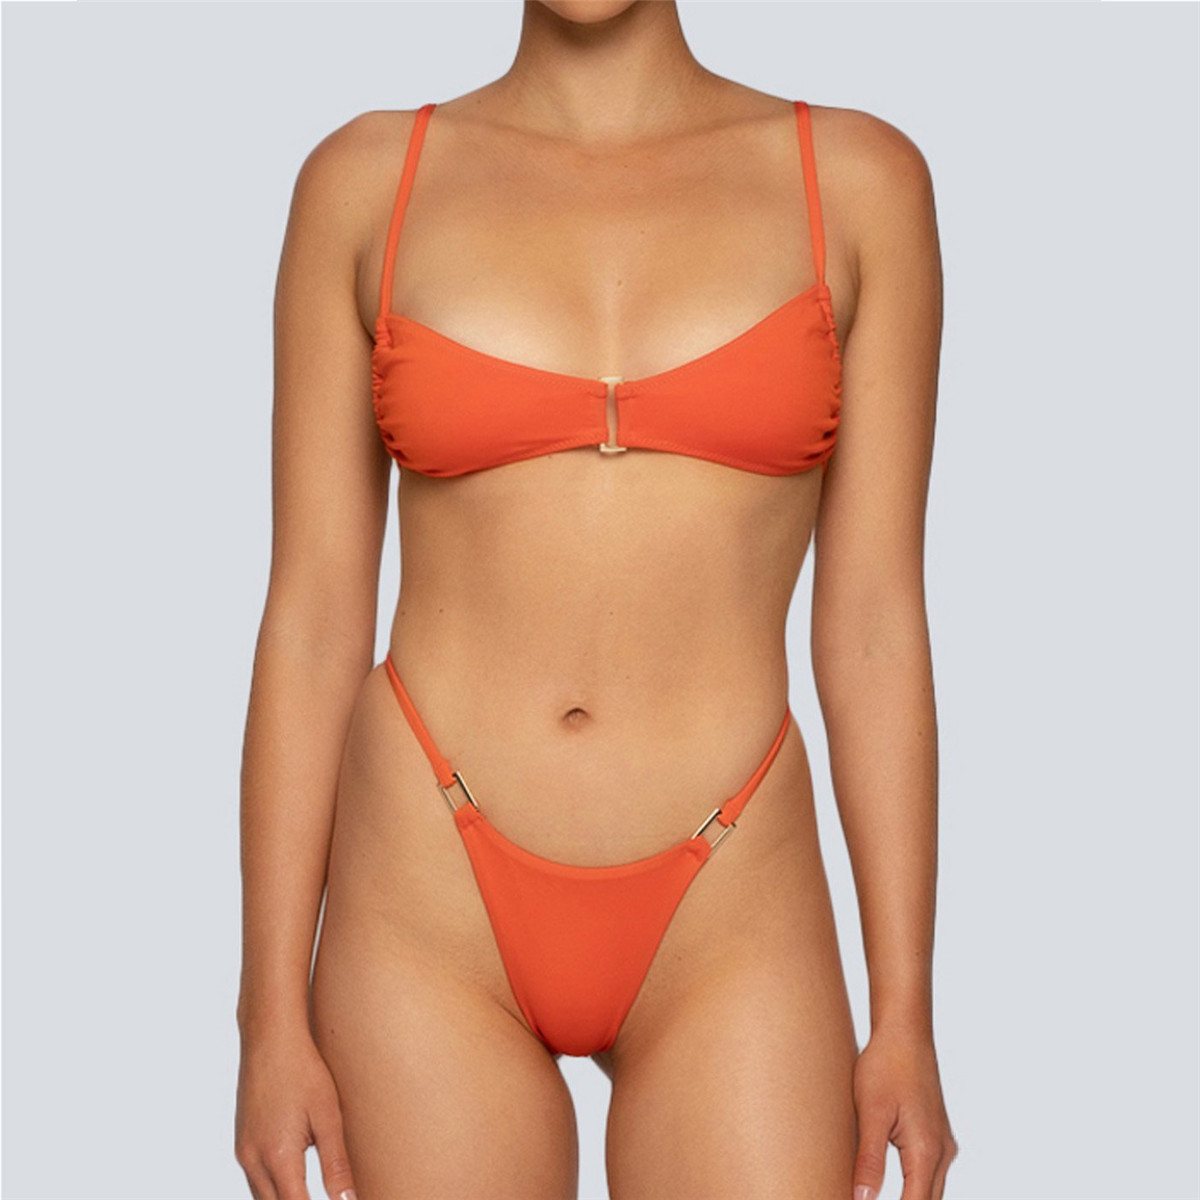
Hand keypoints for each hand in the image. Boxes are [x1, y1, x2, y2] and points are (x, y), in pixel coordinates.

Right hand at [234, 1026, 357, 1199]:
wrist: (270, 1039)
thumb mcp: (328, 1115)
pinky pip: (255, 1180)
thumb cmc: (303, 1070)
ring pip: (261, 1197)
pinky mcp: (242, 1141)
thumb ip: (336, 1163)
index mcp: (278, 1157)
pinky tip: (292, 1181)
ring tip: (309, 1192)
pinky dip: (273, 1189)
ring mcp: (243, 1151)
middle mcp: (253, 1160)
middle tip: (329, 1198)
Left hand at [851, 1025, 957, 1199]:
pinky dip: (915, 1188)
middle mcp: (942, 1152)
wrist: (904, 1034)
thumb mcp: (871, 1113)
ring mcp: (942, 1144)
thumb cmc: (886, 1067)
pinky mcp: (935, 1135)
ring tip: (875, 1199)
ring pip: (930, 1190)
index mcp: (926, 1151)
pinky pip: (929, 1174)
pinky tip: (895, 1190)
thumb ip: (869, 1160)